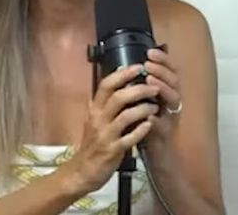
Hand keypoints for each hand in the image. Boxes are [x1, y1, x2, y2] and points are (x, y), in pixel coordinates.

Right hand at [64, 65, 160, 194]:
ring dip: (143, 109)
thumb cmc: (92, 143)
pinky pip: (129, 138)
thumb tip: (120, 82)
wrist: (82, 171)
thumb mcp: (95, 120)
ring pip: (125, 116)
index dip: (122, 74)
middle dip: (138, 89)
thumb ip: (106, 104)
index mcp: (94, 109)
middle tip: (154, 87)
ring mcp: (105, 135)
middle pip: (118, 97)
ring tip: (156, 106)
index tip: (138, 66)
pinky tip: (150, 125)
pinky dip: (141, 130)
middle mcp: (98, 119)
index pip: (106, 85)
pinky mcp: (112, 151)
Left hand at [142, 48, 181, 162]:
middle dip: (162, 70)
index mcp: (166, 94)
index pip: (169, 71)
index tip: (150, 51)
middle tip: (148, 64)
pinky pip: (164, 125)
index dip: (162, 60)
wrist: (152, 156)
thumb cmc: (145, 128)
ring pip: (174, 99)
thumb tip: (128, 70)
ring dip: (162, 88)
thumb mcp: (142, 104)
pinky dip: (157, 119)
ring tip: (150, 80)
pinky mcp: (166, 134)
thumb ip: (140, 88)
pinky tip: (149, 114)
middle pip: (175, 82)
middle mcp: (172, 104)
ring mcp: (171, 118)